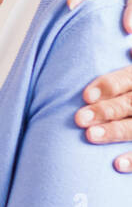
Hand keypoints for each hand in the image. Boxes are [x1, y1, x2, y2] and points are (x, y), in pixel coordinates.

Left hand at [75, 54, 131, 172]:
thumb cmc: (131, 88)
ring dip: (116, 132)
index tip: (85, 94)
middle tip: (79, 118)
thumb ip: (127, 58)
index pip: (128, 78)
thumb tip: (120, 41)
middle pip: (131, 103)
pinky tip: (116, 165)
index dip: (108, 85)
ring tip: (90, 137)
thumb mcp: (131, 69)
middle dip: (106, 111)